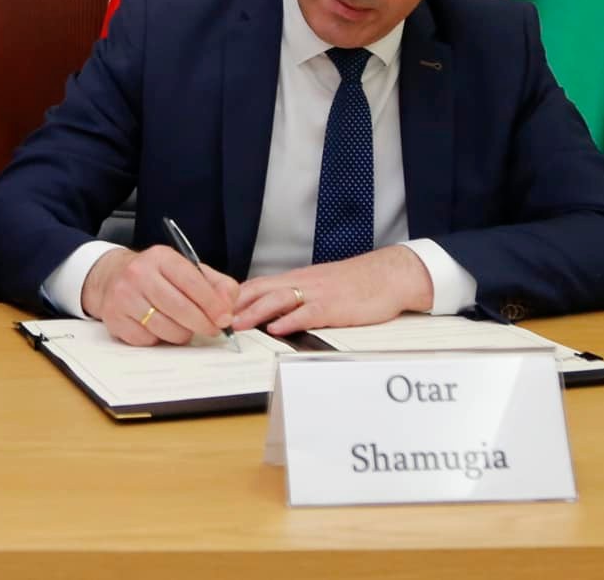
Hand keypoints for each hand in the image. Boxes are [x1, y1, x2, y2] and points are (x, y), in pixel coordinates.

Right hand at [81, 245, 239, 345]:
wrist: (110, 276)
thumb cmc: (155, 275)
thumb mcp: (185, 269)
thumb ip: (215, 284)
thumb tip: (229, 308)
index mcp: (161, 257)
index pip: (192, 282)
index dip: (212, 304)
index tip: (225, 319)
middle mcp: (139, 273)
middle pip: (180, 308)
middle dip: (202, 324)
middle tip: (212, 330)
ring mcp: (124, 297)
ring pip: (166, 328)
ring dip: (182, 334)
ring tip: (182, 326)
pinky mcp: (115, 319)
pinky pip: (148, 340)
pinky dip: (159, 339)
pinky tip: (158, 327)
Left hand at [231, 245, 434, 334]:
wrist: (388, 275)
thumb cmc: (356, 283)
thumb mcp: (320, 286)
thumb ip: (297, 296)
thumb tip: (273, 311)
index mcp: (298, 279)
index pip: (258, 284)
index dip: (236, 296)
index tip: (215, 306)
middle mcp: (303, 283)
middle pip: (262, 290)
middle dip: (237, 304)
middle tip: (216, 317)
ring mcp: (318, 294)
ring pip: (279, 300)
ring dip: (255, 312)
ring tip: (237, 324)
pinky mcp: (334, 307)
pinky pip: (308, 313)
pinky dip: (291, 321)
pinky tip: (277, 329)